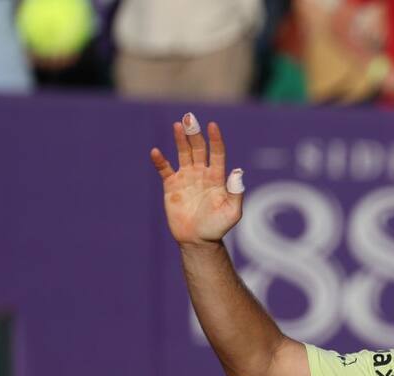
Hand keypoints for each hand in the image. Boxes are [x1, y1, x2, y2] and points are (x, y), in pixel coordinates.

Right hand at [149, 114, 243, 245]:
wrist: (198, 240)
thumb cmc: (218, 226)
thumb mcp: (232, 212)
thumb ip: (236, 193)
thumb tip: (238, 172)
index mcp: (217, 177)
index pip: (216, 153)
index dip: (215, 139)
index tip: (212, 126)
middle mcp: (201, 173)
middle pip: (198, 148)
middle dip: (194, 134)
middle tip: (189, 118)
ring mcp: (186, 178)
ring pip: (183, 154)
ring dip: (180, 140)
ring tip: (178, 125)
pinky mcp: (171, 186)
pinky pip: (165, 170)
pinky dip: (160, 161)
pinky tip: (156, 152)